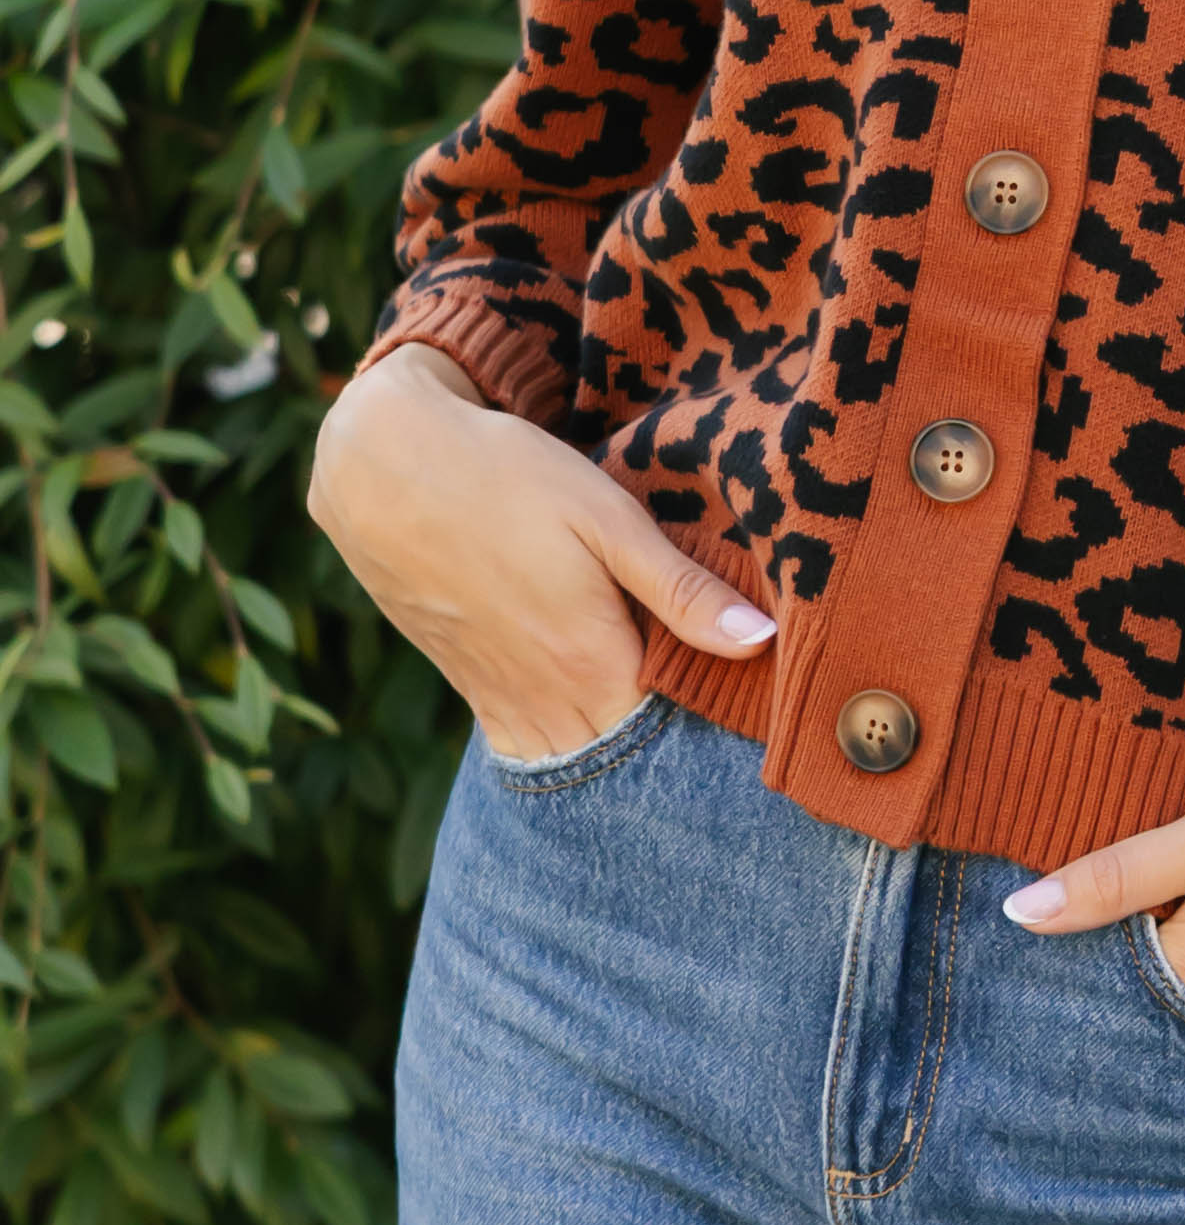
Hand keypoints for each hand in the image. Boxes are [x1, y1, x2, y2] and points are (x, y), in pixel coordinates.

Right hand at [307, 339, 773, 763]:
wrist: (383, 466)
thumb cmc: (507, 478)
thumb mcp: (608, 519)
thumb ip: (681, 590)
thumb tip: (762, 641)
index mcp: (589, 662)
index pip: (666, 736)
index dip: (707, 726)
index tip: (743, 713)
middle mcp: (540, 696)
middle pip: (616, 758)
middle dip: (660, 752)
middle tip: (706, 727)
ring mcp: (495, 695)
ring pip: (565, 756)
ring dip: (607, 750)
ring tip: (651, 721)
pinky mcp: (464, 680)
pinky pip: (518, 740)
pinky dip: (555, 739)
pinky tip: (584, 712)